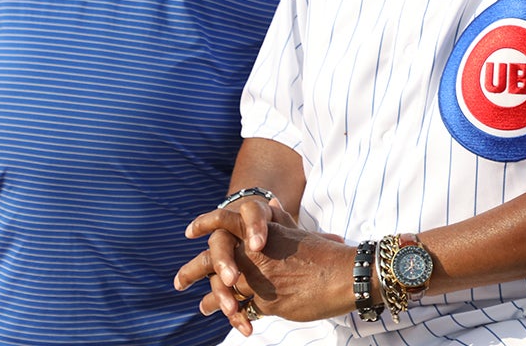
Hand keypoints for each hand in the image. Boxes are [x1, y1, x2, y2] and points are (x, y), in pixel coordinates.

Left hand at [176, 204, 353, 329]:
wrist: (347, 273)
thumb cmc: (325, 252)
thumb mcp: (300, 232)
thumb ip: (281, 221)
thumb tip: (270, 204)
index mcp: (262, 233)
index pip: (225, 222)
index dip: (206, 224)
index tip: (189, 232)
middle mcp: (255, 254)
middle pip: (214, 259)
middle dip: (193, 270)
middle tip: (178, 281)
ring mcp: (260, 278)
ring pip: (224, 289)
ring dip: (211, 300)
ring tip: (201, 307)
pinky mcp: (267, 302)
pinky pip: (243, 310)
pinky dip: (234, 315)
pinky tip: (231, 320)